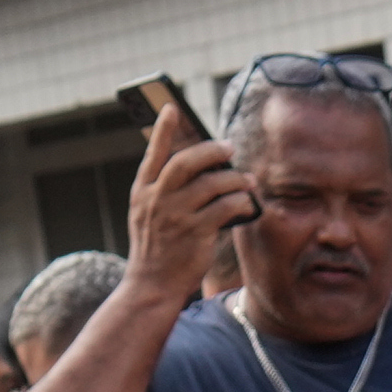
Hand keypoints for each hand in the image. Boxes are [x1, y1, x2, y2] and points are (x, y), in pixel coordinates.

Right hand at [121, 98, 259, 297]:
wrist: (152, 283)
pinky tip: (248, 202)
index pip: (154, 154)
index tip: (172, 108)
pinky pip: (225, 209)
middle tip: (229, 146)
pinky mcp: (196, 233)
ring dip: (234, 178)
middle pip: (185, 163)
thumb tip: (202, 168)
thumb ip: (165, 191)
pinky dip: (240, 202)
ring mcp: (175, 216)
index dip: (163, 129)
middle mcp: (156, 200)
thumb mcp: (149, 214)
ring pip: (211, 184)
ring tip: (249, 179)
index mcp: (142, 191)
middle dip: (211, 150)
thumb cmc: (157, 246)